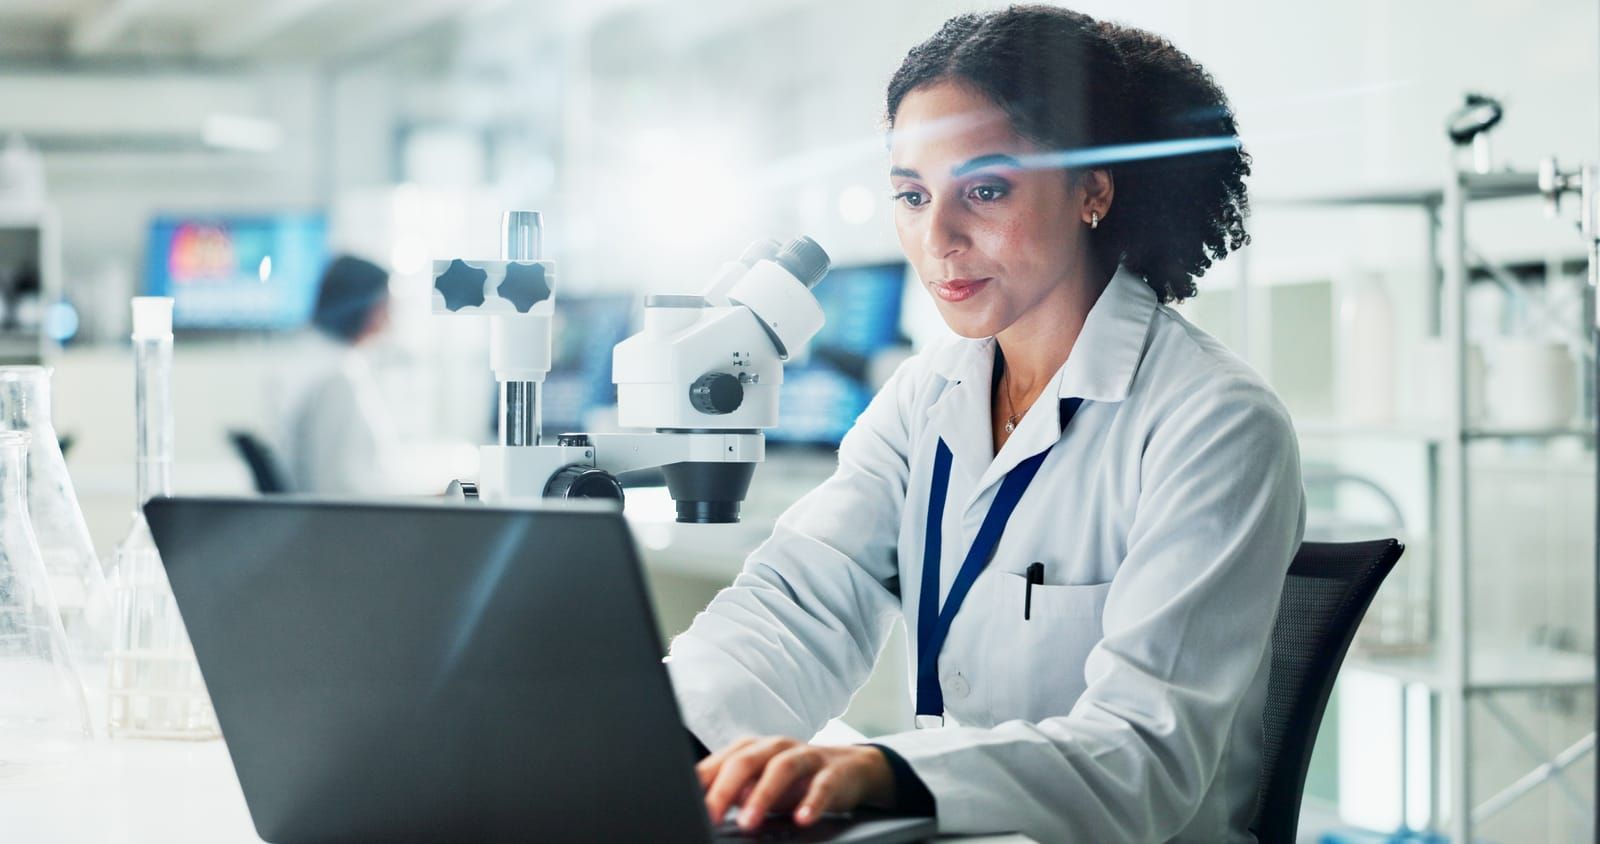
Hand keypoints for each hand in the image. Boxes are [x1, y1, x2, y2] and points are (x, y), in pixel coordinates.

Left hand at [696, 736, 894, 830]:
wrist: (848, 769)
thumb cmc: (794, 781)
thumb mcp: (759, 786)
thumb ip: (734, 793)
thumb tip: (704, 807)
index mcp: (751, 749)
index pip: (719, 763)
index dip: (700, 785)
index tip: (684, 808)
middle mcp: (774, 747)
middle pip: (745, 761)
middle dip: (725, 789)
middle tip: (710, 816)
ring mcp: (805, 756)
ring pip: (781, 768)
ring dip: (762, 795)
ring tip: (748, 823)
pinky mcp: (832, 772)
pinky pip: (821, 785)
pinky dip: (811, 802)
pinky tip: (802, 819)